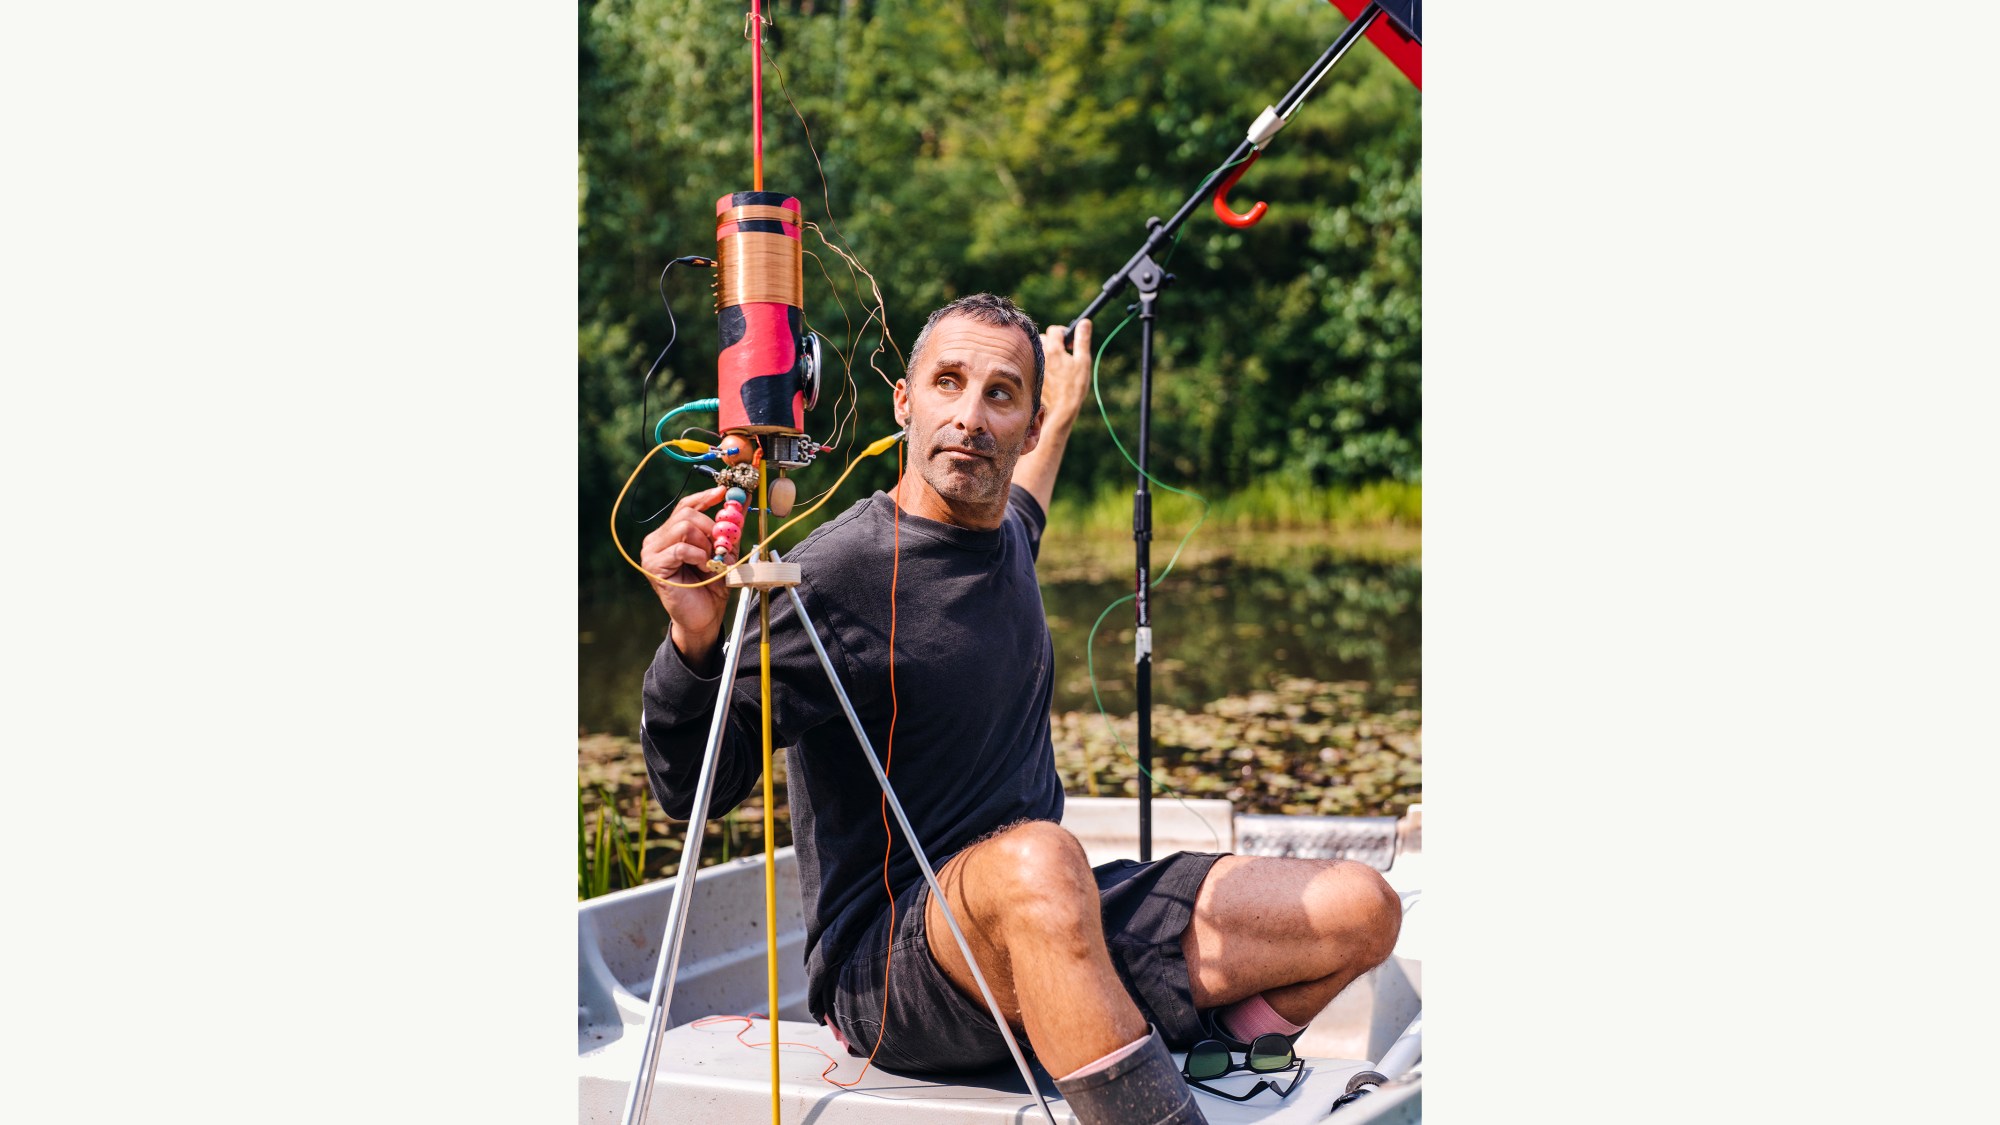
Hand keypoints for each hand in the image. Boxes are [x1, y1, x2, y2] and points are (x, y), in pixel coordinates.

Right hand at [639, 485, 730, 667]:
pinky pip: (682, 548)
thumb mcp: (725, 553)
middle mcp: (657, 539)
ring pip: (685, 527)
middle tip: (721, 546)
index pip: (686, 505)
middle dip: (711, 527)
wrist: (703, 619)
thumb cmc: (711, 588)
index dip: (706, 497)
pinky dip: (699, 556)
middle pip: (687, 513)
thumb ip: (729, 529)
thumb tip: (743, 501)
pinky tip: (704, 568)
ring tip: (711, 562)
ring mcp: (652, 552)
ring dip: (706, 544)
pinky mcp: (654, 565)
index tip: (725, 491)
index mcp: (670, 533)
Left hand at [1039, 318, 1090, 430]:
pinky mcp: (1035, 375)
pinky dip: (1046, 363)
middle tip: (1067, 352)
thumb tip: (1085, 322)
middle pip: (1044, 338)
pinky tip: (1055, 374)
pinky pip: (1038, 362)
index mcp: (1053, 350)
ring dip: (1049, 352)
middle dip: (1055, 341)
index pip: (1054, 330)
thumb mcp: (1083, 361)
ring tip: (1060, 363)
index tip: (1071, 341)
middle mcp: (1042, 355)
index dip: (1064, 332)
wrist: (1061, 409)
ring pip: (1040, 350)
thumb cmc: (1074, 386)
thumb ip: (1082, 340)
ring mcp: (1037, 366)